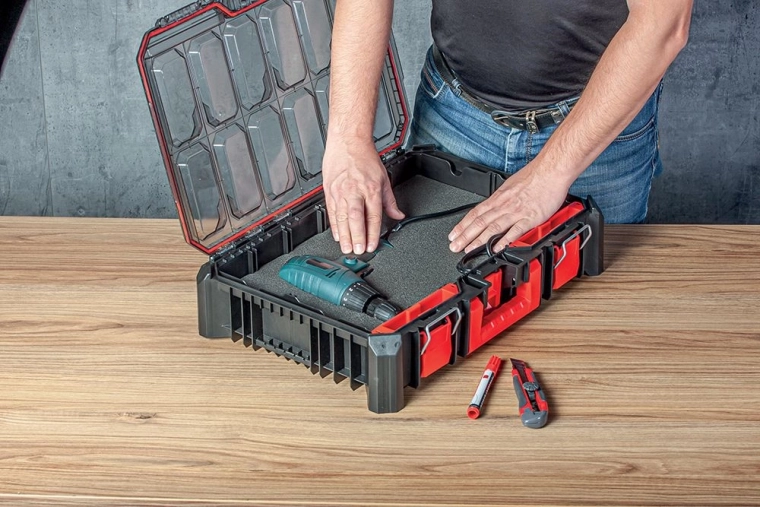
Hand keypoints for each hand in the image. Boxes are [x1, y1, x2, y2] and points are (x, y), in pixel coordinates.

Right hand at [322, 134, 403, 254]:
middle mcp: (355, 191)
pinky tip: (338, 235)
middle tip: (358, 250)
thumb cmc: (364, 158)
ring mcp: (340, 192)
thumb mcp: (383, 178)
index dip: (372, 233)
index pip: (373, 216)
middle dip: (357, 236)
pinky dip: (334, 225)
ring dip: (345, 235)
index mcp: (371, 189)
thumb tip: (398, 215)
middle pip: (356, 218)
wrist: (347, 142)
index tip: (372, 245)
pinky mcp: (329, 191)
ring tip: (347, 248)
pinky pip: (331, 212)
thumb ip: (390, 200)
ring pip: (342, 217)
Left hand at [448, 162, 570, 252]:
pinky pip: (515, 231)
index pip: (475, 213)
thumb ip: (503, 199)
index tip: (453, 234)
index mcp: (499, 197)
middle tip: (454, 246)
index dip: (463, 225)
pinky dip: (504, 240)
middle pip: (479, 222)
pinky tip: (496, 248)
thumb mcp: (511, 185)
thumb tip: (494, 207)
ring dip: (478, 240)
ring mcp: (516, 212)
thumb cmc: (535, 176)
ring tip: (468, 250)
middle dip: (465, 236)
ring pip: (492, 228)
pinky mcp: (530, 217)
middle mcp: (504, 205)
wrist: (551, 170)